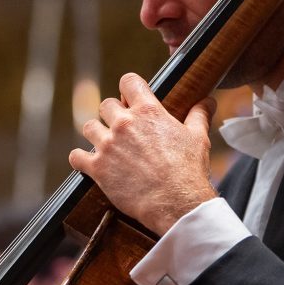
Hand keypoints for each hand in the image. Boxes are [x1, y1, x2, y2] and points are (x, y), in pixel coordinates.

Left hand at [68, 72, 217, 236]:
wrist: (176, 202)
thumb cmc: (188, 170)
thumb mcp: (198, 137)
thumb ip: (198, 115)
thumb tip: (207, 101)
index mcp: (148, 111)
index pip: (128, 82)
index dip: (128, 88)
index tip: (129, 97)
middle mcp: (124, 124)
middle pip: (106, 104)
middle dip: (112, 114)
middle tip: (121, 129)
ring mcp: (108, 145)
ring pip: (89, 127)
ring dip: (96, 134)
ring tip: (106, 144)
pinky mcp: (97, 167)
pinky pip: (76, 156)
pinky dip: (80, 159)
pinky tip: (87, 162)